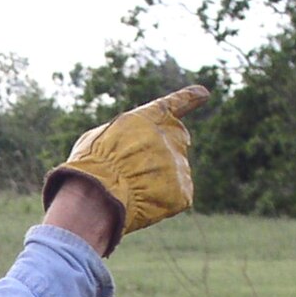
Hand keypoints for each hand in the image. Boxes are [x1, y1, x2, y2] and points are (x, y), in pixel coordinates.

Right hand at [45, 85, 209, 252]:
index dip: (189, 98)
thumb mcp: (98, 139)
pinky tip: (142, 203)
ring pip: (174, 172)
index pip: (174, 104)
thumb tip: (129, 149)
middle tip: (141, 169)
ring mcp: (179, 164)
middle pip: (177, 140)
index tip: (203, 93)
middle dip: (164, 152)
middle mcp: (170, 136)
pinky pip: (176, 197)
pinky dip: (162, 203)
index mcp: (148, 119)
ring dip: (158, 180)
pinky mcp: (183, 191)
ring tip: (132, 190)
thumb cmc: (92, 166)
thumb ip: (123, 138)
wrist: (100, 193)